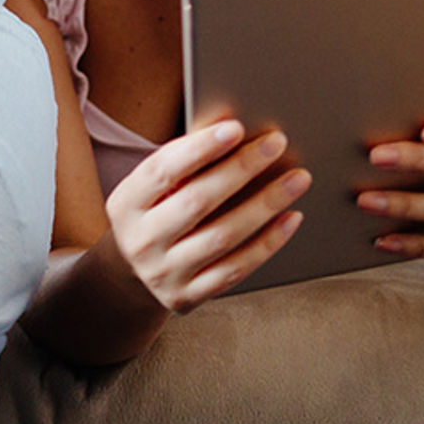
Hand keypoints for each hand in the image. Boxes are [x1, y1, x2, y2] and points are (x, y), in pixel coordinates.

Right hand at [104, 119, 311, 312]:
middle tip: (277, 144)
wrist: (134, 275)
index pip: (162, 171)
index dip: (199, 148)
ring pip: (223, 236)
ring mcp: (163, 273)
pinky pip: (236, 269)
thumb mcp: (151, 190)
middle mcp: (141, 241)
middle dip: (241, 168)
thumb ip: (182, 165)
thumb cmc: (155, 214)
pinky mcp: (188, 296)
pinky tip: (291, 218)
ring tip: (297, 179)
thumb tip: (231, 130)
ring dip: (265, 204)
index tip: (235, 127)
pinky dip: (268, 242)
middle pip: (197, 201)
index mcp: (125, 205)